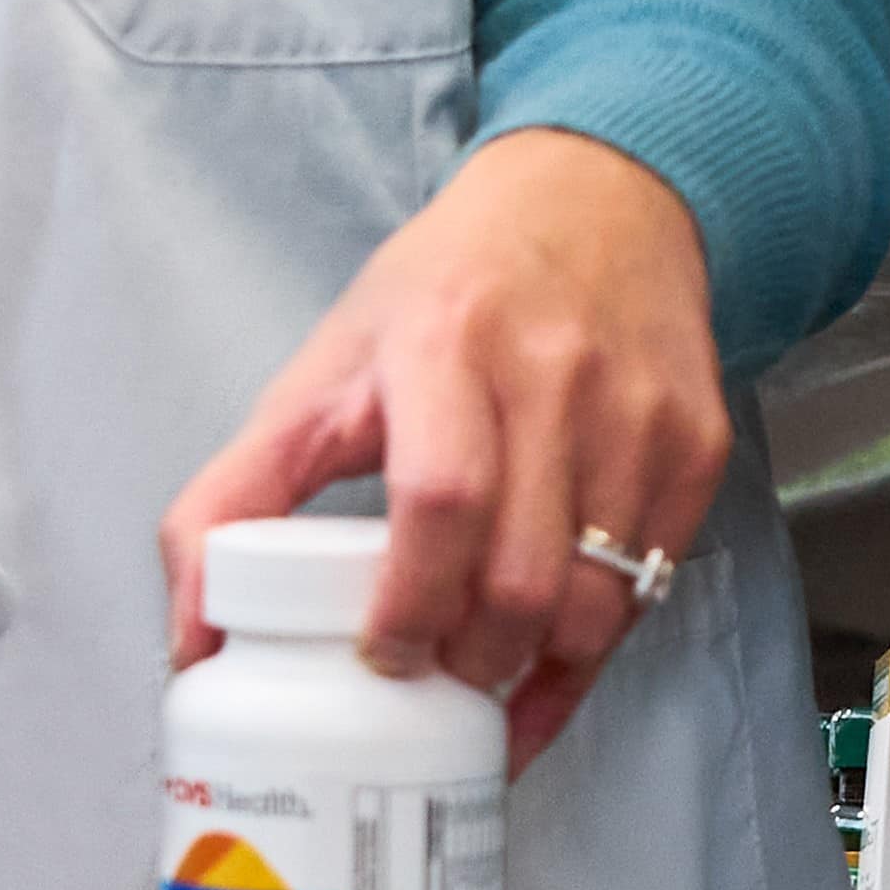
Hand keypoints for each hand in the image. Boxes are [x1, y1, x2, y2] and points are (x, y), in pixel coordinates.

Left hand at [158, 126, 723, 774]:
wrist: (591, 207)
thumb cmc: (437, 300)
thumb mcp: (318, 373)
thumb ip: (232, 495)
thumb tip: (191, 641)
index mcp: (440, 344)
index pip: (439, 496)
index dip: (409, 599)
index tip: (378, 657)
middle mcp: (552, 375)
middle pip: (523, 570)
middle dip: (472, 658)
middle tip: (428, 682)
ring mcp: (637, 413)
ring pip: (600, 595)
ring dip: (537, 666)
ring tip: (479, 680)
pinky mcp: (697, 444)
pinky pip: (654, 580)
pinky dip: (595, 646)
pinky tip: (545, 663)